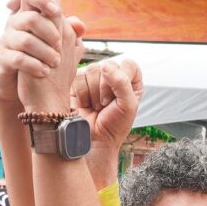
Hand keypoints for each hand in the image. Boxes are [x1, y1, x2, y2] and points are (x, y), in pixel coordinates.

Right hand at [0, 0, 79, 116]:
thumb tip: (80, 26)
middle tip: (59, 45)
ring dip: (45, 52)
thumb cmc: (40, 57)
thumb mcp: (56, 44)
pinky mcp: (3, 60)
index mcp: (27, 15)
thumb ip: (69, 33)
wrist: (21, 84)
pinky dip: (35, 65)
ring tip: (56, 62)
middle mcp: (14, 25)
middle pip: (30, 17)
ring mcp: (7, 41)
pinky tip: (44, 71)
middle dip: (50, 32)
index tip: (56, 11)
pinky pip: (18, 58)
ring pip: (25, 40)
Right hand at [70, 57, 141, 187]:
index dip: (123, 79)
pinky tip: (85, 104)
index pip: (128, 64)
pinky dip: (82, 93)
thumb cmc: (114, 126)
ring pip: (93, 70)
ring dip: (94, 93)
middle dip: (107, 89)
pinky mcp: (77, 83)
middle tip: (106, 106)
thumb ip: (122, 83)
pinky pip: (79, 77)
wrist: (93, 141)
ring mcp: (93, 79)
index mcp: (129, 80)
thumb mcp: (128, 106)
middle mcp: (112, 77)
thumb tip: (105, 66)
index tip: (120, 97)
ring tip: (96, 106)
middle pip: (108, 66)